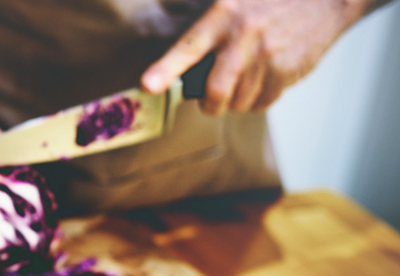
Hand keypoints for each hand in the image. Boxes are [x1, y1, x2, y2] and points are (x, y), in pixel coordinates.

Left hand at [141, 0, 366, 114]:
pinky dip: (257, 100)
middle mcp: (244, 38)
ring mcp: (268, 57)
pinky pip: (262, 103)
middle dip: (208, 105)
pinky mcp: (288, 72)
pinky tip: (262, 81)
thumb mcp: (233, 0)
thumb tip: (186, 65)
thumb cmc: (271, 0)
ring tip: (241, 83)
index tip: (148, 85)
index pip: (188, 47)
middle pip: (215, 90)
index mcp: (224, 15)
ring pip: (238, 102)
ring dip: (235, 102)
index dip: (166, 69)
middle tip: (209, 102)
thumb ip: (209, 27)